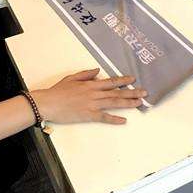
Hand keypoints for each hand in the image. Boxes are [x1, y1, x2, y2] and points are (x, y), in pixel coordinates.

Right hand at [31, 69, 147, 124]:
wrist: (47, 103)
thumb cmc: (58, 91)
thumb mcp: (72, 78)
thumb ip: (86, 74)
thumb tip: (97, 71)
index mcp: (90, 84)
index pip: (111, 82)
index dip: (123, 80)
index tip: (133, 79)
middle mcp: (94, 93)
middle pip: (116, 92)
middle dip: (132, 92)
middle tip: (144, 92)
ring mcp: (92, 104)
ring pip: (113, 103)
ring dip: (128, 103)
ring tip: (139, 103)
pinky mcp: (88, 115)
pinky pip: (104, 117)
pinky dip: (114, 119)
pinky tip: (124, 120)